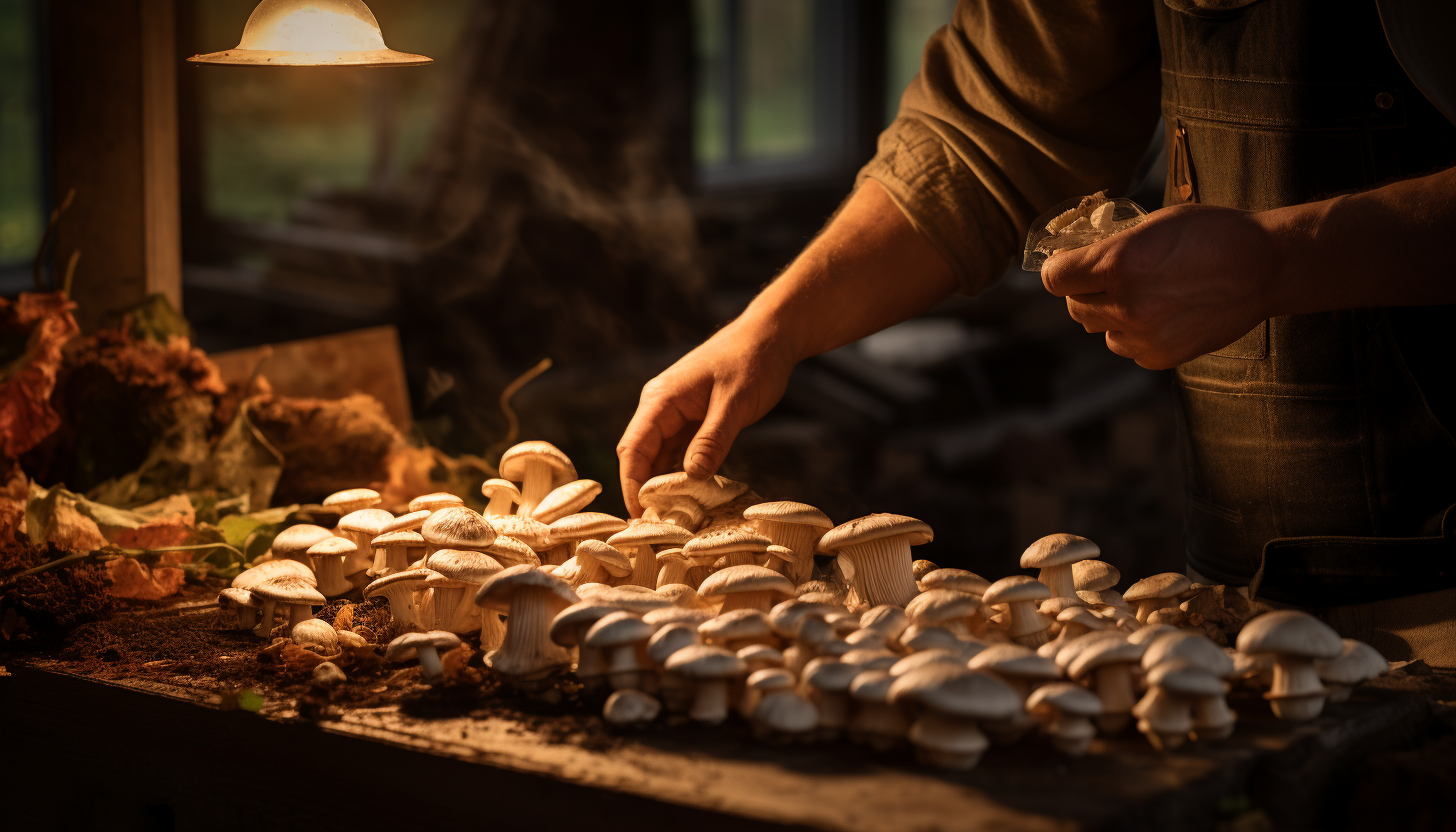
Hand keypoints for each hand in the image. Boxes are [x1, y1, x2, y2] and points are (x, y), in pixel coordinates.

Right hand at [616, 320, 795, 516]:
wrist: (770, 337)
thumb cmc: (752, 363)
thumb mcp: (735, 404)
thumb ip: (712, 440)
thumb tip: (690, 478)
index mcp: (661, 399)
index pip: (632, 448)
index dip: (632, 484)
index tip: (639, 516)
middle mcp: (660, 406)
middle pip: (639, 455)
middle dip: (643, 490)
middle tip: (654, 527)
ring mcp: (675, 413)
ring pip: (658, 456)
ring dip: (662, 485)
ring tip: (671, 519)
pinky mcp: (692, 419)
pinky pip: (678, 451)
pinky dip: (680, 474)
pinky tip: (688, 497)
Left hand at [1041, 203, 1287, 369]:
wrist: (1266, 268)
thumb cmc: (1211, 234)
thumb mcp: (1154, 224)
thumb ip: (1111, 246)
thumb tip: (1075, 258)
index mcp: (1119, 264)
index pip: (1054, 278)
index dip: (1060, 268)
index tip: (1069, 264)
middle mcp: (1126, 304)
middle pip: (1073, 306)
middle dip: (1084, 290)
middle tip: (1106, 278)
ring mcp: (1143, 336)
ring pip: (1098, 329)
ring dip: (1109, 313)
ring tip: (1141, 295)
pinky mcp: (1160, 356)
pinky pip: (1125, 346)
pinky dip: (1133, 333)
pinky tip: (1160, 314)